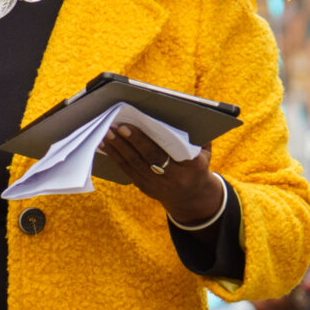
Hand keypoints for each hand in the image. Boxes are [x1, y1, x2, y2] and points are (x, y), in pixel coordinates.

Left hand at [101, 124, 223, 225]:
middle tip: (118, 126)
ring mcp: (157, 184)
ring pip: (134, 163)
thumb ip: (198, 136)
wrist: (190, 197)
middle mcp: (174, 177)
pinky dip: (115, 155)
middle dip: (132, 140)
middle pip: (150, 157)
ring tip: (107, 132)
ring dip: (119, 147)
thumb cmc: (196, 165)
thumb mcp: (204, 153)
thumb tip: (182, 112)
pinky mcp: (144, 187)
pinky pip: (127, 170)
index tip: (135, 125)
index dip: (151, 139)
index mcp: (192, 166)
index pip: (171, 151)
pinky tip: (105, 144)